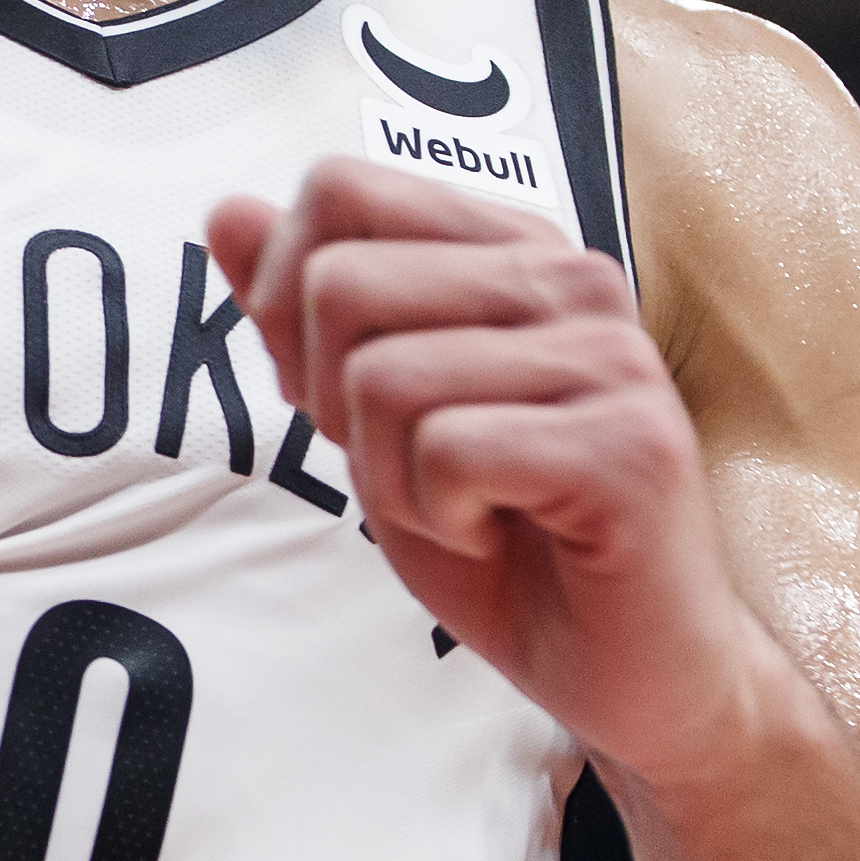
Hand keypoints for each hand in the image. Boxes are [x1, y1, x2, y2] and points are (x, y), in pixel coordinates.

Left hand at [208, 159, 780, 787]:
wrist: (630, 670)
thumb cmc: (509, 544)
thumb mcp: (375, 422)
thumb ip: (308, 315)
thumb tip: (229, 210)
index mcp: (514, 250)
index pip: (340, 190)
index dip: (288, 303)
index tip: (346, 395)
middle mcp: (573, 278)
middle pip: (340, 283)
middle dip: (335, 406)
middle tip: (419, 469)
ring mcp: (608, 356)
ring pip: (383, 377)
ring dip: (392, 480)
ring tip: (469, 509)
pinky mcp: (627, 443)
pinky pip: (447, 451)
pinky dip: (442, 519)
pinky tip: (506, 533)